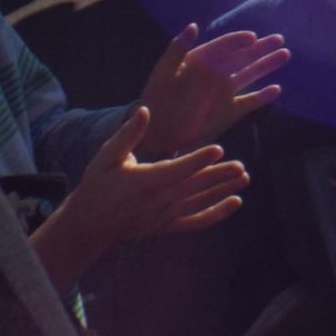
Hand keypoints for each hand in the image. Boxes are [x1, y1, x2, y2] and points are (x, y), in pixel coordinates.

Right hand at [68, 107, 248, 251]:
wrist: (91, 222)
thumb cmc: (99, 183)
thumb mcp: (106, 156)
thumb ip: (128, 134)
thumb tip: (145, 110)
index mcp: (144, 181)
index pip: (176, 170)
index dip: (197, 160)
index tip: (218, 149)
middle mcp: (157, 201)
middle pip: (192, 187)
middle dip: (218, 177)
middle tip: (241, 167)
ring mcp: (164, 216)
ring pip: (198, 203)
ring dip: (222, 192)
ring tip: (244, 178)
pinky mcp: (167, 225)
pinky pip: (195, 222)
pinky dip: (216, 215)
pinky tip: (235, 204)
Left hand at [137, 24, 287, 158]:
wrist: (154, 131)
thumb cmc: (155, 99)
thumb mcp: (163, 72)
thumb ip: (177, 49)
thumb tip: (193, 25)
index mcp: (201, 59)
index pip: (224, 45)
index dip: (238, 40)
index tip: (252, 37)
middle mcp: (216, 73)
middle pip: (243, 56)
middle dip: (261, 48)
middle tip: (280, 39)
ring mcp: (223, 92)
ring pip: (250, 75)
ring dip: (266, 65)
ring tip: (285, 54)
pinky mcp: (227, 111)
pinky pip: (248, 102)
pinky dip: (262, 97)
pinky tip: (276, 90)